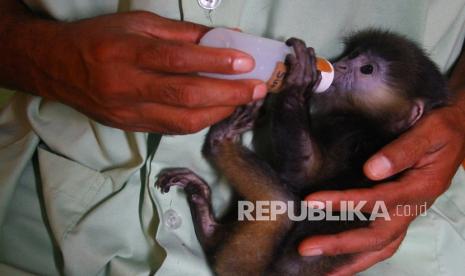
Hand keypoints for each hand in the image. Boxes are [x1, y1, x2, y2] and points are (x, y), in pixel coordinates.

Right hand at [4, 11, 265, 132]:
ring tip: (242, 100)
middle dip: (228, 93)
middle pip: (186, 95)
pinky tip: (216, 110)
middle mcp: (127, 86)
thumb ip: (180, 33)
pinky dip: (199, 120)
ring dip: (219, 112)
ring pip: (182, 120)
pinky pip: (172, 128)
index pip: (178, 60)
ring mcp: (128, 112)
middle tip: (257, 88)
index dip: (215, 61)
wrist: (56, 67)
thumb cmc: (99, 39)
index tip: (246, 61)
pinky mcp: (130, 127)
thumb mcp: (137, 24)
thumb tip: (222, 38)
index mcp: (126, 52)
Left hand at [299, 104, 464, 274]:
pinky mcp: (402, 213)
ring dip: (351, 262)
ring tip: (322, 273)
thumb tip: (372, 170)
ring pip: (381, 248)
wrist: (461, 131)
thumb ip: (403, 150)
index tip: (312, 201)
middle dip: (339, 245)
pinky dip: (362, 254)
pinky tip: (341, 259)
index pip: (378, 200)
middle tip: (306, 249)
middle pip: (376, 236)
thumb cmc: (444, 129)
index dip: (344, 203)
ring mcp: (408, 214)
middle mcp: (413, 207)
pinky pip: (383, 241)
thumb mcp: (431, 131)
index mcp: (420, 188)